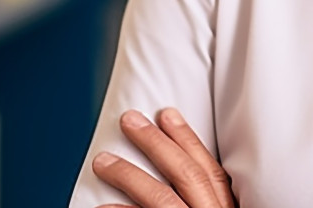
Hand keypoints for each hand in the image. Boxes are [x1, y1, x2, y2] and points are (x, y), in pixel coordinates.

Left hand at [92, 108, 236, 207]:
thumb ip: (209, 201)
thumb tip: (184, 176)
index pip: (209, 169)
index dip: (188, 139)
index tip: (167, 114)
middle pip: (185, 174)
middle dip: (156, 144)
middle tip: (130, 121)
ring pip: (161, 198)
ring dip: (130, 176)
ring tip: (103, 162)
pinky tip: (103, 205)